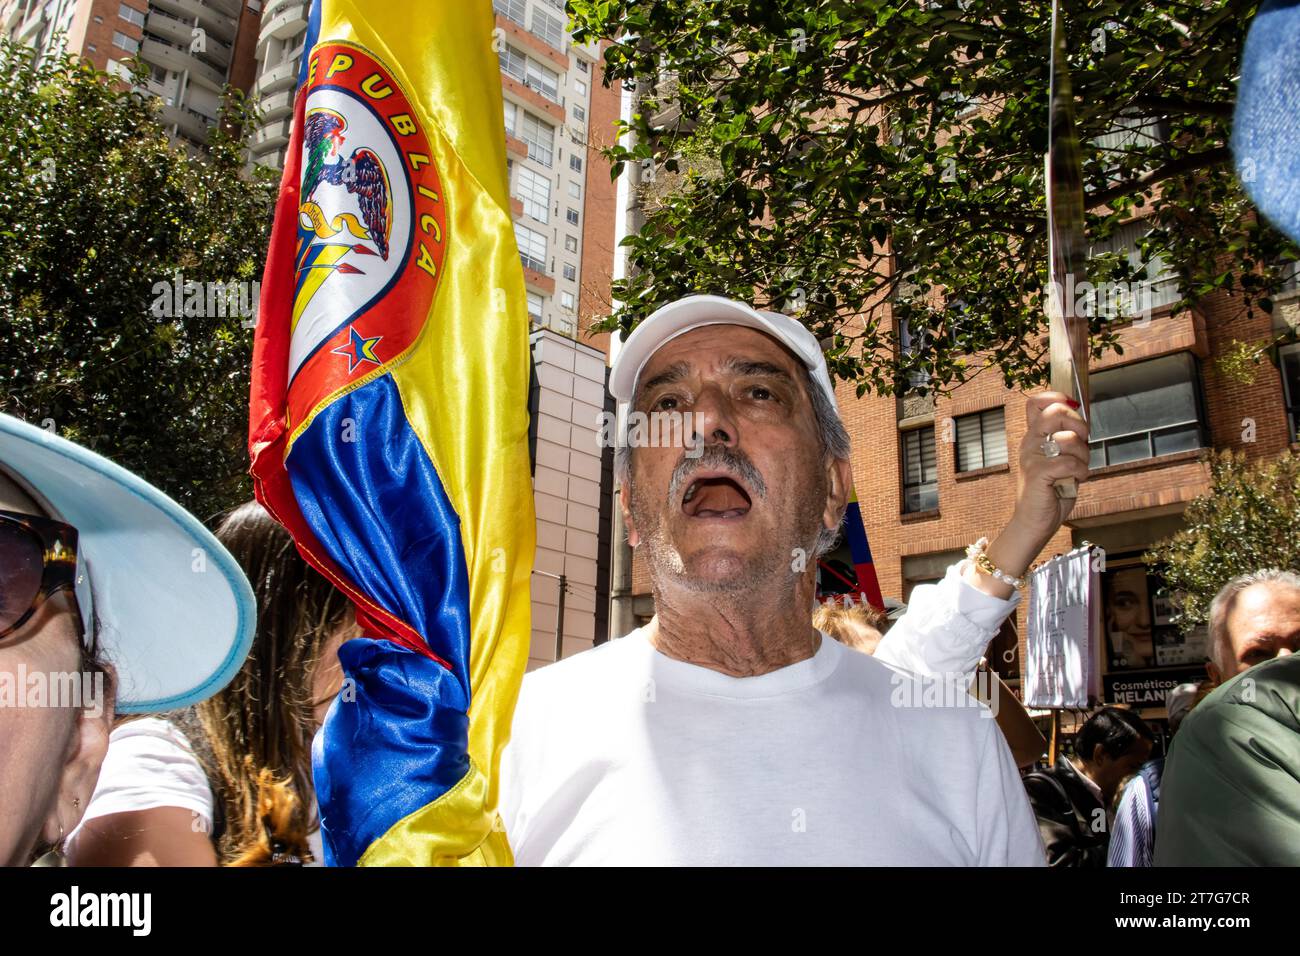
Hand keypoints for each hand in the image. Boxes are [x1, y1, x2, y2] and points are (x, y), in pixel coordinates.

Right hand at [965, 391, 1089, 597]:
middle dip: (1079, 424)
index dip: (1057, 397)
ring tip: (1078, 469)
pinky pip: (1070, 463)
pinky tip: (1077, 481)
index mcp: (1033, 437)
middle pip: (1056, 411)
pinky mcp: (1038, 473)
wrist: (1034, 523)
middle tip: (1083, 442)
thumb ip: (1066, 440)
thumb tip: (1082, 417)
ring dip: (1083, 455)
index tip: (1072, 409)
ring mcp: (1031, 457)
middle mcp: (1029, 442)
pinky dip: (1081, 472)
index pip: (1036, 402)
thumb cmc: (1051, 492)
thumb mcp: (1059, 460)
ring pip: (1069, 439)